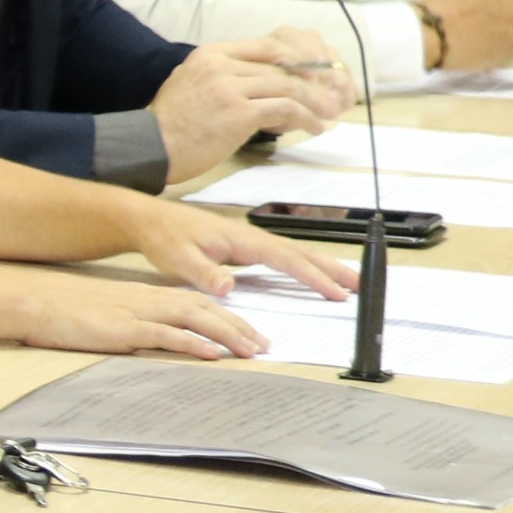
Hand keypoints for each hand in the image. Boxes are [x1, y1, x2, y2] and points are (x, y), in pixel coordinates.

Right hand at [2, 268, 274, 361]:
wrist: (36, 301)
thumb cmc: (65, 311)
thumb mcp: (108, 315)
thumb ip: (136, 324)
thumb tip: (159, 341)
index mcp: (147, 296)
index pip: (198, 305)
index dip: (229, 318)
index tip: (251, 334)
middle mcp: (149, 300)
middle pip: (206, 310)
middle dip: (240, 327)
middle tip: (266, 345)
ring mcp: (138, 314)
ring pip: (195, 319)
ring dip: (227, 335)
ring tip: (251, 351)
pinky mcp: (124, 329)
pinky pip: (166, 335)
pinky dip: (192, 343)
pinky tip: (211, 353)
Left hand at [121, 198, 356, 304]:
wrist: (152, 221)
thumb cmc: (165, 237)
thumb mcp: (179, 259)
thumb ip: (204, 274)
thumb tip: (228, 288)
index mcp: (244, 240)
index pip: (287, 259)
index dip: (314, 276)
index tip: (335, 291)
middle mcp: (253, 238)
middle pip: (302, 253)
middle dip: (332, 269)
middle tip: (360, 285)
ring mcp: (251, 243)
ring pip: (296, 254)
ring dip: (323, 267)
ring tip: (348, 282)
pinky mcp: (246, 249)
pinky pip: (284, 258)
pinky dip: (304, 266)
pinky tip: (313, 276)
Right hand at [150, 34, 352, 180]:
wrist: (148, 148)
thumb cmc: (169, 126)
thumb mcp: (191, 84)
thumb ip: (222, 76)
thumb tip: (258, 84)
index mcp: (211, 53)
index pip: (267, 46)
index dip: (297, 59)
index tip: (314, 74)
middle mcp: (221, 64)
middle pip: (282, 64)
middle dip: (313, 80)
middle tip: (331, 93)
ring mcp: (230, 86)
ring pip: (288, 85)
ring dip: (314, 101)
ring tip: (327, 114)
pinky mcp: (237, 112)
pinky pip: (284, 108)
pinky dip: (305, 117)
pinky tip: (314, 127)